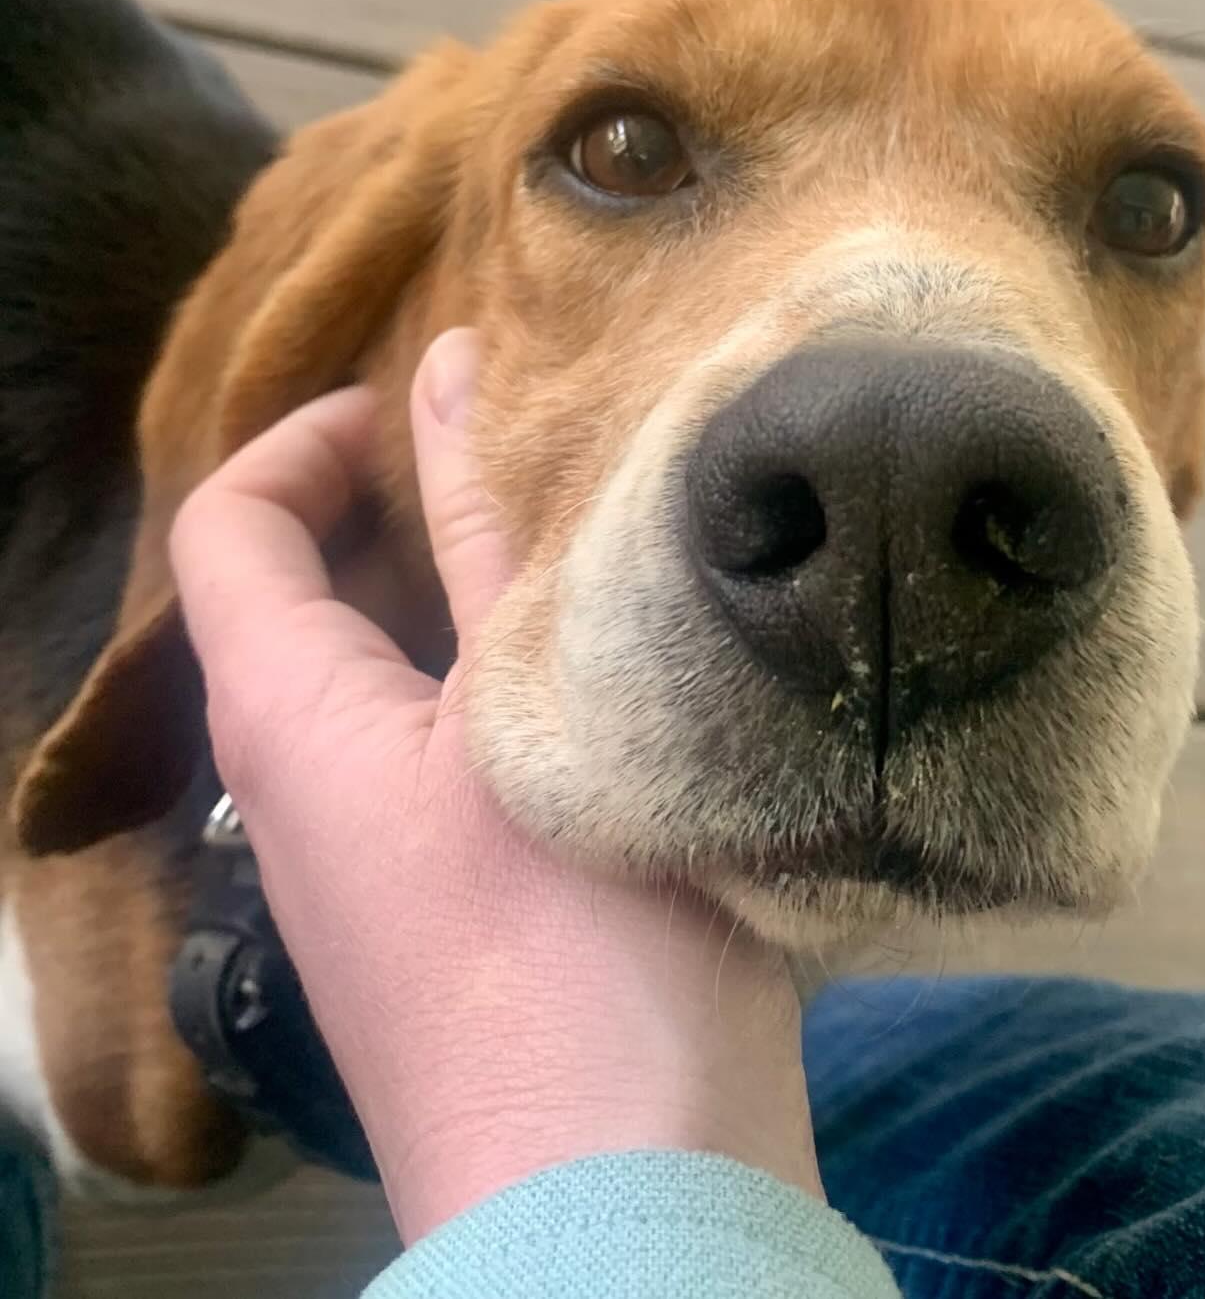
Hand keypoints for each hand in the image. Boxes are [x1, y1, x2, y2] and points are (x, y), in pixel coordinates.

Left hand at [170, 329, 820, 1243]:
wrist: (621, 1191)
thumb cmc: (571, 933)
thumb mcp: (534, 701)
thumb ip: (487, 532)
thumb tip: (450, 366)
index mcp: (284, 714)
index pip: (231, 520)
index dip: (308, 433)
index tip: (424, 390)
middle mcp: (288, 782)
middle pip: (299, 589)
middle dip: (396, 497)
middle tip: (529, 446)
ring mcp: (355, 857)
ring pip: (371, 668)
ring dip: (451, 586)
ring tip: (578, 533)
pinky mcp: (430, 909)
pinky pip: (423, 743)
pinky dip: (483, 672)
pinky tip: (598, 663)